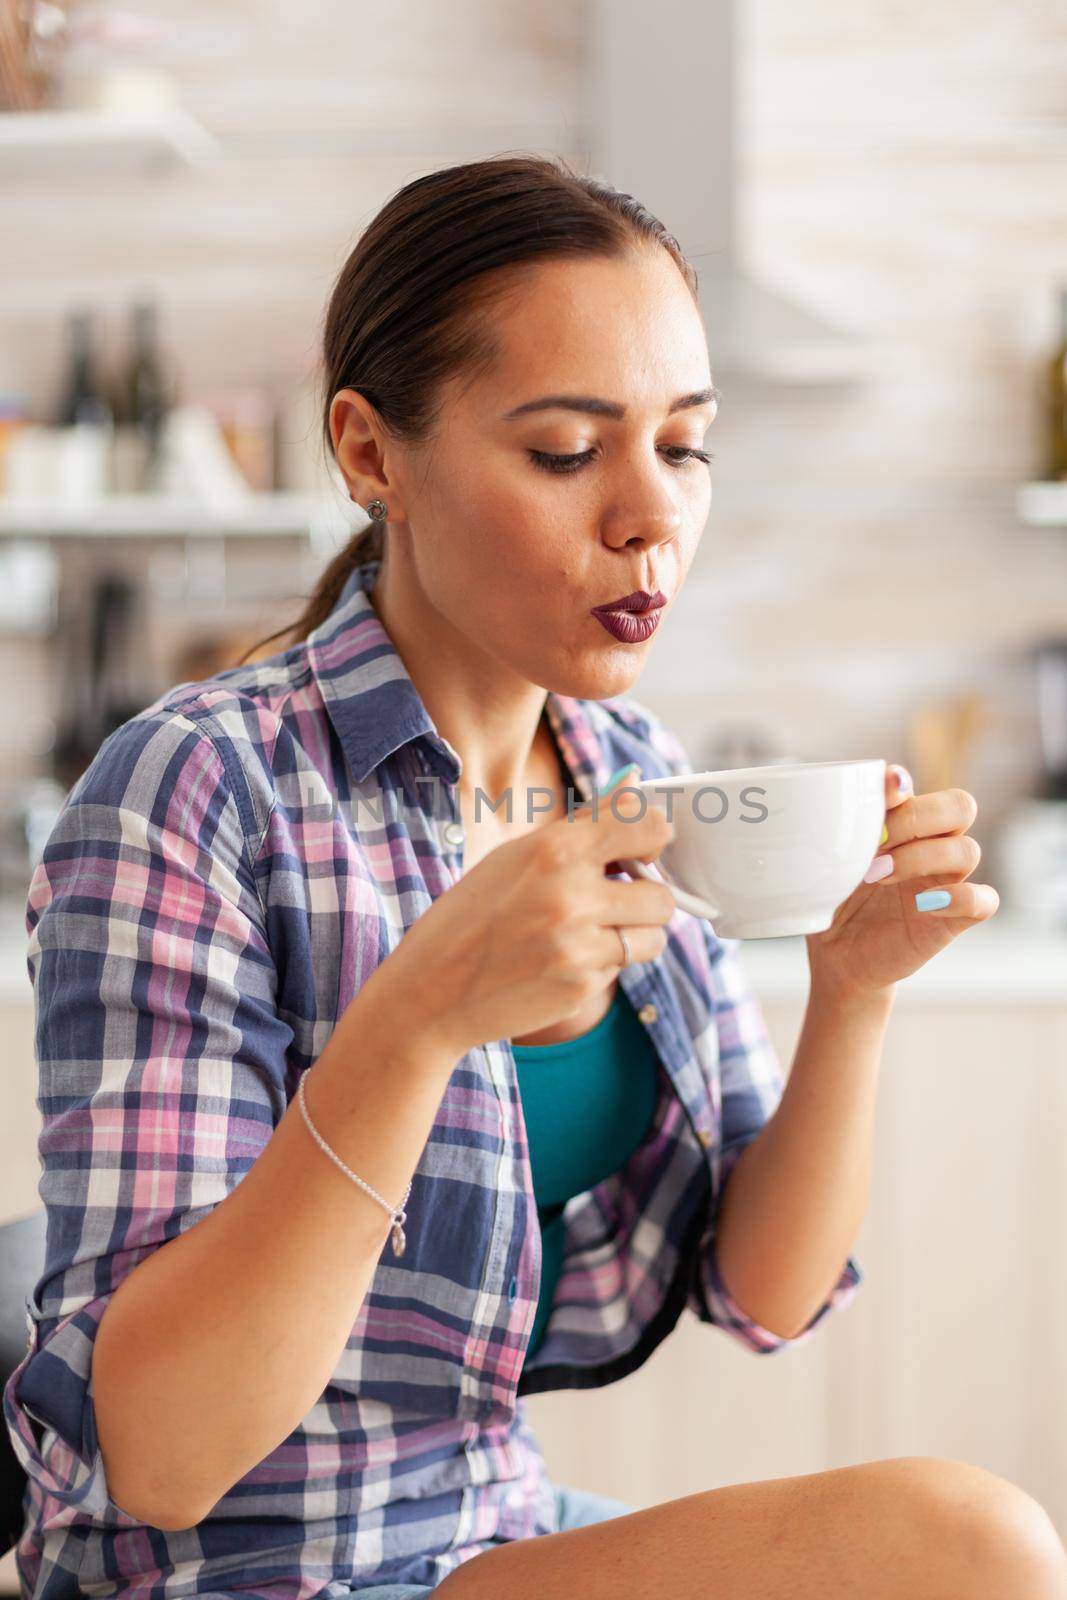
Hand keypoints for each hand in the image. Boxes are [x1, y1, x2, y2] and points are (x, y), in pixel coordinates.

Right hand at [379, 778, 676, 1056]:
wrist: (432, 989)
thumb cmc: (472, 915)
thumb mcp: (517, 856)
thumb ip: (583, 824)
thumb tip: (636, 782)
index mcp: (554, 848)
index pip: (646, 825)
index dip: (653, 838)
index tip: (642, 850)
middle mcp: (572, 893)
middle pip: (661, 892)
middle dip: (645, 897)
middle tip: (616, 900)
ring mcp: (579, 944)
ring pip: (654, 934)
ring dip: (635, 934)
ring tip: (595, 932)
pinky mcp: (582, 984)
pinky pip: (624, 966)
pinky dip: (606, 962)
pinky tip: (565, 959)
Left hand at [805, 763, 999, 1004]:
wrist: (836, 957)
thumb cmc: (832, 901)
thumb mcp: (827, 863)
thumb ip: (839, 828)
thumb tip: (840, 802)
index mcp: (898, 822)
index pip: (917, 785)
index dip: (898, 785)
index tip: (875, 799)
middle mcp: (929, 845)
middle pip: (959, 805)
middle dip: (916, 818)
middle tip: (877, 845)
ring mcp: (945, 881)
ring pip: (968, 849)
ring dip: (922, 858)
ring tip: (879, 878)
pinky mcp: (955, 919)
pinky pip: (984, 900)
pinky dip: (961, 898)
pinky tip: (924, 905)